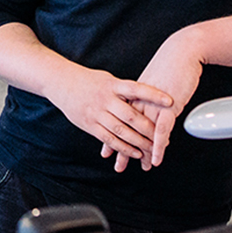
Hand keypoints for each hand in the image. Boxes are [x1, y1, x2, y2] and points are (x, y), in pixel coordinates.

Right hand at [49, 68, 175, 164]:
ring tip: (151, 149)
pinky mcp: (90, 126)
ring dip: (138, 142)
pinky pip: (109, 139)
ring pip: (121, 131)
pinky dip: (123, 148)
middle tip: (163, 136)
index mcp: (113, 85)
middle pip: (131, 116)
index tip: (170, 101)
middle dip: (149, 128)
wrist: (61, 83)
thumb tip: (146, 97)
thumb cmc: (88, 80)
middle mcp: (105, 100)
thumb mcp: (108, 79)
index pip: (137, 89)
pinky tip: (134, 153)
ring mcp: (97, 114)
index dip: (154, 95)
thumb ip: (125, 90)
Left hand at [104, 28, 204, 171]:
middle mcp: (139, 102)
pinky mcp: (168, 106)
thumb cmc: (169, 65)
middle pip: (128, 131)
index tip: (106, 152)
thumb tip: (142, 106)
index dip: (112, 138)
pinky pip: (161, 131)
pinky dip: (158, 147)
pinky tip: (156, 158)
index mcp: (133, 97)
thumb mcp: (152, 83)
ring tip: (143, 167)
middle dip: (123, 151)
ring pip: (144, 134)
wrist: (181, 52)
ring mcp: (152, 105)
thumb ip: (145, 97)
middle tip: (118, 166)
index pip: (118, 122)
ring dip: (143, 153)